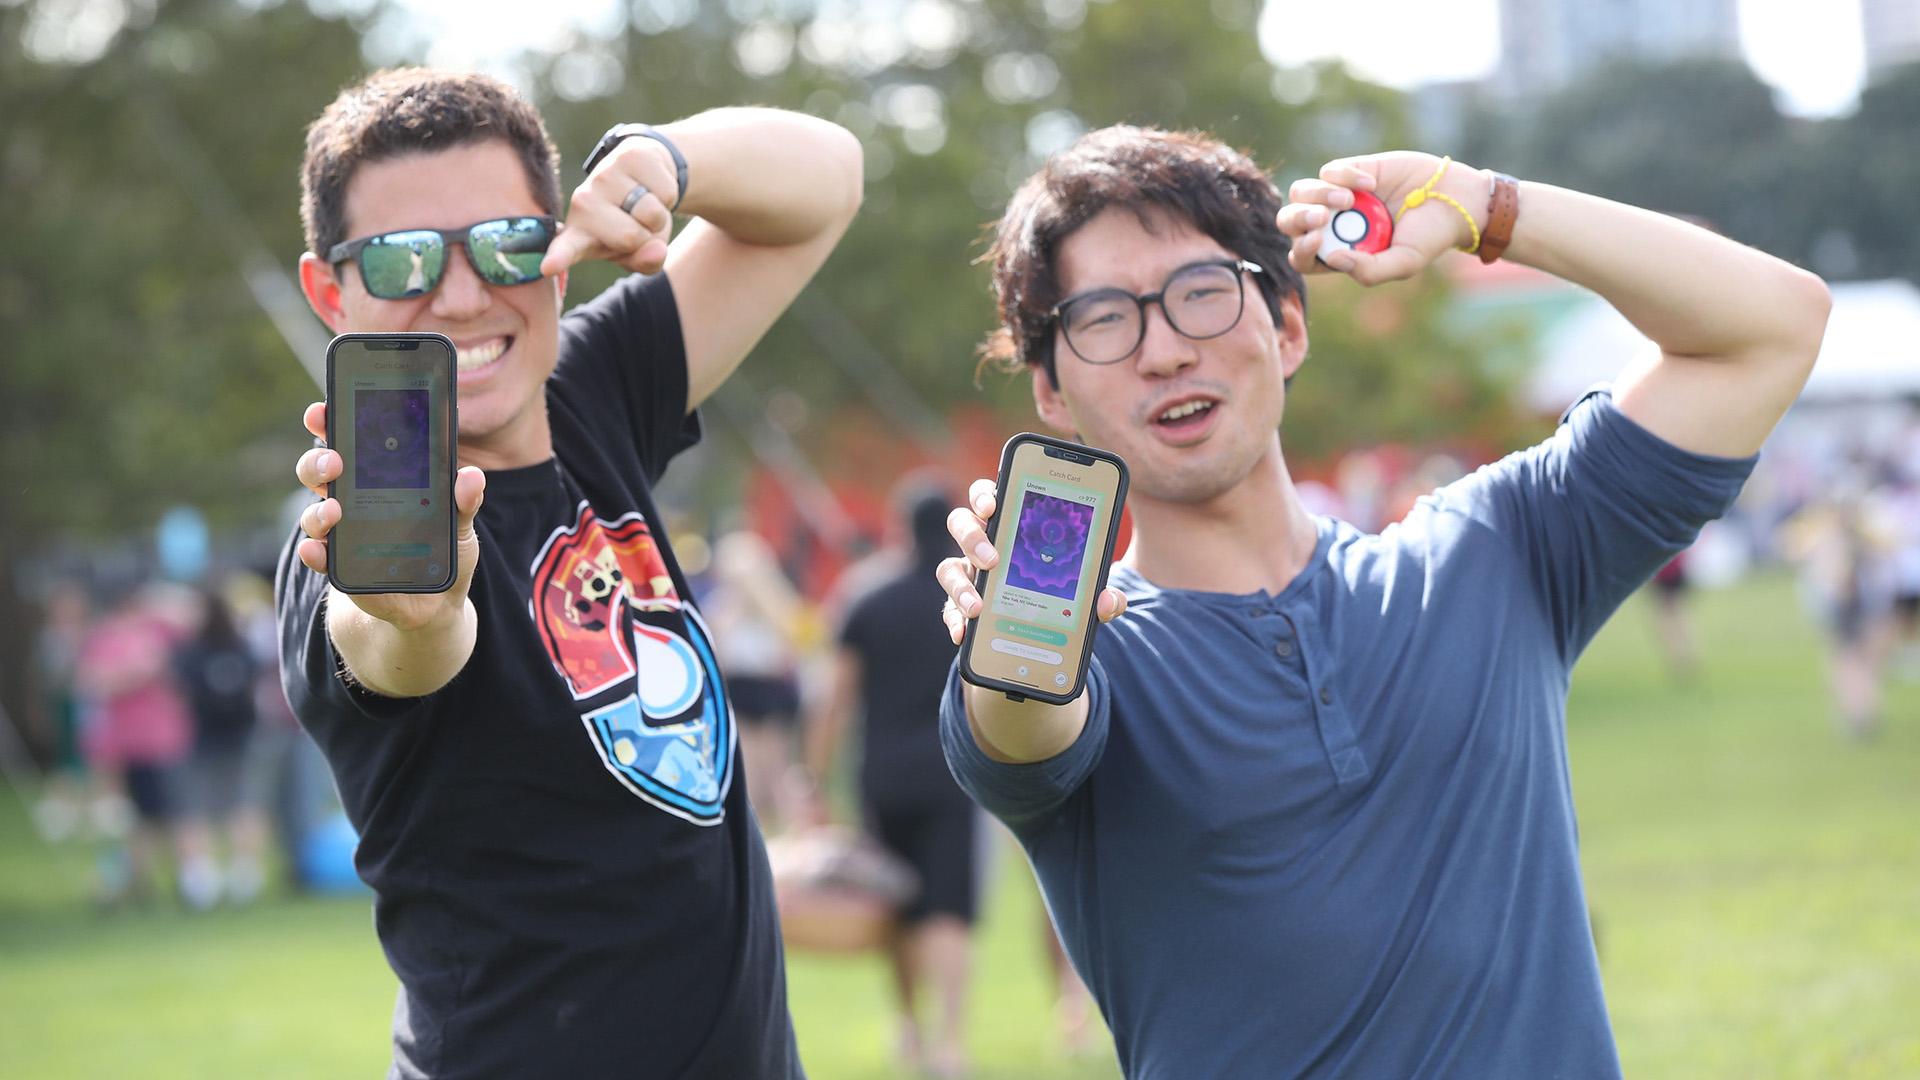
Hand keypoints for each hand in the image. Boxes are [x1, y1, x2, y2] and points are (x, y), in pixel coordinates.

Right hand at [292, 401, 485, 630]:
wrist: (434, 606)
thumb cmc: (443, 553)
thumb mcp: (460, 525)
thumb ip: (464, 502)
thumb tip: (471, 476)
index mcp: (378, 479)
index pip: (350, 442)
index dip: (331, 423)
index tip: (323, 410)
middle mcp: (352, 500)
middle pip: (320, 470)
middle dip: (318, 460)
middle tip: (334, 461)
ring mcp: (342, 533)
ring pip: (314, 511)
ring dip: (317, 509)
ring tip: (333, 511)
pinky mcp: (341, 567)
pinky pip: (318, 556)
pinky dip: (314, 552)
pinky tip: (317, 549)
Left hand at [539, 136, 681, 277]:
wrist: (645, 176)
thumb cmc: (635, 223)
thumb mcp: (638, 253)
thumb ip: (645, 262)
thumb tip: (657, 251)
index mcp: (579, 235)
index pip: (566, 249)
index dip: (559, 258)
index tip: (548, 268)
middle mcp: (584, 204)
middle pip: (630, 237)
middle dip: (647, 236)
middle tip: (639, 224)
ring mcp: (603, 177)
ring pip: (651, 213)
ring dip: (659, 216)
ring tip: (645, 205)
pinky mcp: (628, 156)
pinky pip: (665, 192)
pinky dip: (668, 196)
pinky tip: (652, 186)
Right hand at [936, 478, 1126, 644]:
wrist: (1044, 635)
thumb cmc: (1062, 595)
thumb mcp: (1087, 594)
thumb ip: (1102, 595)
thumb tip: (1108, 601)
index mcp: (1011, 527)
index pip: (990, 498)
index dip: (984, 495)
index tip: (993, 505)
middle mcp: (983, 545)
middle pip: (961, 524)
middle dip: (972, 537)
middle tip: (993, 560)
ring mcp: (969, 576)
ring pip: (947, 568)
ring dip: (960, 585)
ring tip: (978, 607)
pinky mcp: (960, 607)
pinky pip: (948, 610)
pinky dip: (955, 621)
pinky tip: (964, 633)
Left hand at [1278, 152, 1490, 285]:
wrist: (1454, 198)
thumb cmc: (1429, 237)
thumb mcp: (1404, 263)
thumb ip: (1369, 270)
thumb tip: (1333, 259)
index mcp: (1339, 253)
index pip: (1302, 257)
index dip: (1301, 250)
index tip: (1318, 240)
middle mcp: (1333, 225)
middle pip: (1290, 222)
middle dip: (1298, 219)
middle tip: (1322, 218)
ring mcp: (1338, 197)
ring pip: (1301, 192)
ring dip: (1317, 195)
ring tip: (1348, 199)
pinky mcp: (1350, 170)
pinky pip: (1328, 171)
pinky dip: (1345, 175)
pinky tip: (1372, 183)